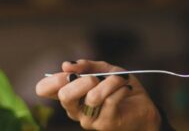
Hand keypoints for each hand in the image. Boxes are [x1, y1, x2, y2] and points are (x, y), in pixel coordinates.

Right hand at [35, 59, 160, 130]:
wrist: (143, 107)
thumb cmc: (121, 88)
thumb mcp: (105, 70)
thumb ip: (87, 65)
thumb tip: (66, 65)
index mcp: (71, 94)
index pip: (44, 89)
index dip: (53, 78)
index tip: (70, 72)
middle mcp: (75, 109)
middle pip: (64, 95)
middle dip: (83, 80)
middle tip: (97, 78)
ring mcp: (89, 120)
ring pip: (93, 97)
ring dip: (111, 82)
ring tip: (121, 80)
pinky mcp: (106, 124)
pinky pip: (111, 101)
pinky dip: (121, 89)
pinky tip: (127, 89)